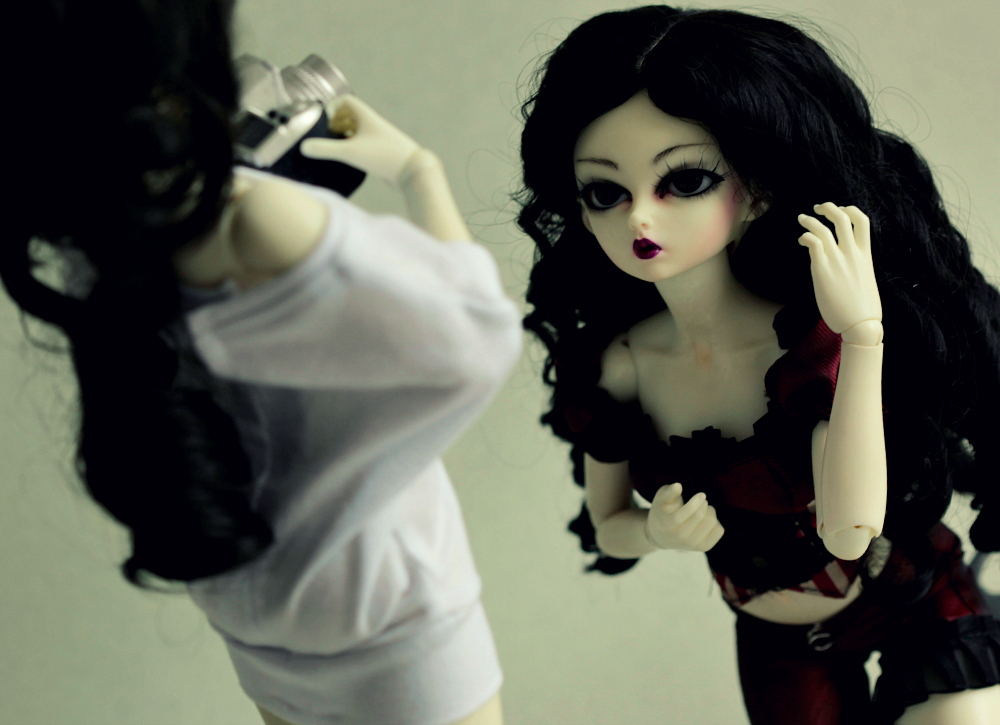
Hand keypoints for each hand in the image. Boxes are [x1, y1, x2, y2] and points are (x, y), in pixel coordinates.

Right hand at [300, 95, 419, 184]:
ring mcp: (378, 138)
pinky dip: (353, 149)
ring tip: (334, 150)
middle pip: (349, 116)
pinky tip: (348, 161)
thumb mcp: (350, 152)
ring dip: (344, 137)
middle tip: (325, 138)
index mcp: (365, 115)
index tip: (322, 122)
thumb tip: (302, 147)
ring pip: (356, 131)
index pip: (345, 101)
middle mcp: (372, 124)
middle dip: (335, 124)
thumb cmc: (383, 156)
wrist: (412, 170)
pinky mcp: (382, 152)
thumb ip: (325, 149)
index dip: (331, 107)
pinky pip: (363, 145)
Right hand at [645, 483, 724, 551]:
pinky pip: (719, 530)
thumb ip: (669, 492)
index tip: (702, 494)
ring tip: (704, 509)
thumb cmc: (662, 512)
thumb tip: (678, 486)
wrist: (661, 536)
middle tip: (701, 500)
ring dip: (710, 511)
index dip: (696, 501)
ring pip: (711, 522)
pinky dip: (716, 522)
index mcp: (668, 524)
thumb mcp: (660, 499)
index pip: (686, 513)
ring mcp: (692, 544)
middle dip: (703, 503)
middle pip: (700, 515)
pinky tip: (706, 520)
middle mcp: (680, 537)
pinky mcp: (703, 547)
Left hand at [798, 203, 881, 339]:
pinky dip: (806, 236)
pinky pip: (813, 243)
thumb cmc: (863, 308)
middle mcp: (853, 253)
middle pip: (843, 218)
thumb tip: (847, 268)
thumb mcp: (865, 280)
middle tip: (818, 207)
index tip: (841, 210)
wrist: (861, 325)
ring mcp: (838, 260)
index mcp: (866, 255)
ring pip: (824, 229)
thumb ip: (856, 267)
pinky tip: (801, 240)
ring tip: (802, 218)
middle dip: (829, 208)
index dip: (850, 210)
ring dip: (810, 220)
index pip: (862, 221)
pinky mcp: (822, 270)